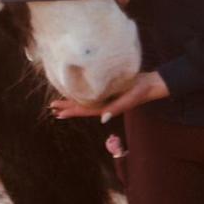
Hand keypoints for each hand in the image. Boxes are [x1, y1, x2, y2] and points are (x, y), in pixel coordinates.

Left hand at [50, 71, 168, 121]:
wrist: (152, 84)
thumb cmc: (141, 91)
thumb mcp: (129, 99)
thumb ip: (116, 109)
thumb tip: (102, 119)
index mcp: (107, 107)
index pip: (85, 110)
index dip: (72, 111)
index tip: (58, 112)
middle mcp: (105, 103)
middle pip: (83, 107)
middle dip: (68, 107)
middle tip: (52, 107)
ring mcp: (107, 97)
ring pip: (86, 101)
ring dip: (73, 101)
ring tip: (60, 103)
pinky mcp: (110, 90)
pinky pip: (93, 94)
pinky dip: (83, 94)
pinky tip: (77, 92)